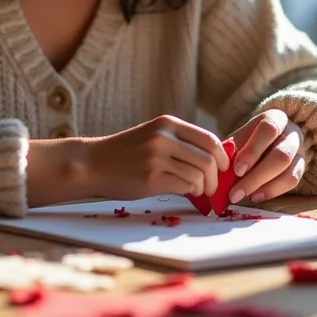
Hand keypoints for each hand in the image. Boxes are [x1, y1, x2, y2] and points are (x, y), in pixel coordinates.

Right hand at [85, 115, 229, 199]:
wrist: (93, 163)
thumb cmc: (127, 153)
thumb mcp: (154, 136)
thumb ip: (180, 142)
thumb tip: (217, 159)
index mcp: (167, 124)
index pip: (210, 140)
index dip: (223, 158)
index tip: (223, 169)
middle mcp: (163, 137)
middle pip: (209, 160)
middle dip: (217, 178)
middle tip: (213, 188)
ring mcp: (157, 158)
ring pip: (199, 175)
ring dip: (204, 188)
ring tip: (198, 192)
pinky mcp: (151, 178)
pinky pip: (185, 187)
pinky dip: (191, 193)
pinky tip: (184, 192)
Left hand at [226, 109, 305, 204]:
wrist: (275, 138)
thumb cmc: (252, 137)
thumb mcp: (241, 136)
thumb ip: (232, 149)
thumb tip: (218, 169)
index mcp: (275, 118)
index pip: (268, 130)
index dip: (253, 151)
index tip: (237, 169)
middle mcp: (292, 133)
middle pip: (281, 155)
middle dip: (257, 176)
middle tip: (236, 192)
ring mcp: (300, 151)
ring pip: (289, 172)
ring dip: (265, 187)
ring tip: (245, 196)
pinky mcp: (302, 167)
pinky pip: (292, 182)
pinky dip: (273, 191)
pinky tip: (256, 196)